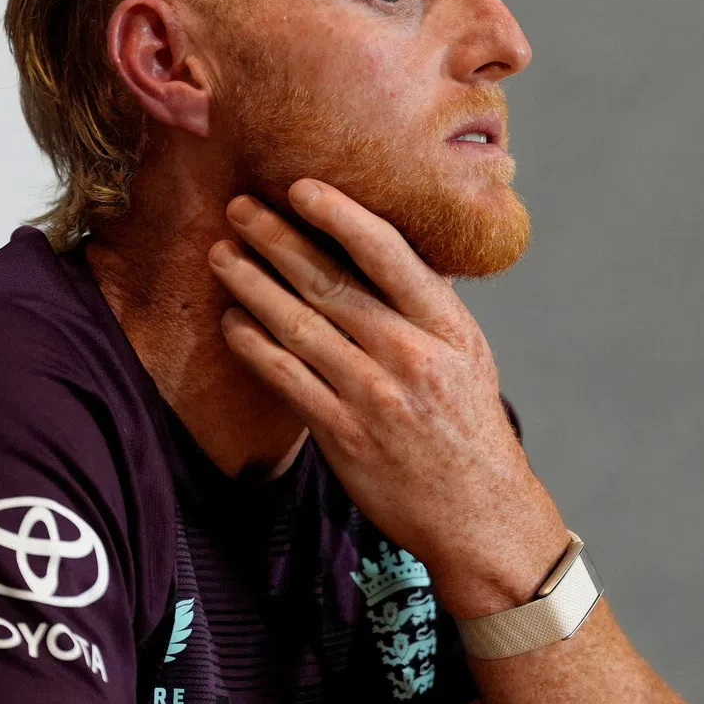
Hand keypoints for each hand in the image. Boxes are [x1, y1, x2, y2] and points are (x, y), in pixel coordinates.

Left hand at [207, 177, 569, 616]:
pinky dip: (254, 345)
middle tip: (240, 208)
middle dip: (278, 239)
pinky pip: (286, 379)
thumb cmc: (470, 424)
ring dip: (253, 284)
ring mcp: (374, 396)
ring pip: (299, 325)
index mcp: (447, 325)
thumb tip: (379, 249)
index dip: (340, 214)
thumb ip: (426, 304)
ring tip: (222, 254)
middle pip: (331, 282)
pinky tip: (233, 321)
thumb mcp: (468, 353)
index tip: (301, 187)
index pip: (388, 253)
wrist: (481, 515)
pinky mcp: (343, 436)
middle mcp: (410, 354)